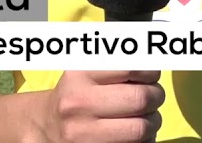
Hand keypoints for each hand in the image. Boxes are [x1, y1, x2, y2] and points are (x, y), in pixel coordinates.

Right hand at [43, 70, 164, 142]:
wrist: (45, 128)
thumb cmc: (75, 96)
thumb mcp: (86, 72)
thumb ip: (118, 65)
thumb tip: (155, 67)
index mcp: (80, 75)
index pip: (132, 67)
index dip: (151, 72)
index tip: (151, 76)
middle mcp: (78, 104)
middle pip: (141, 99)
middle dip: (156, 97)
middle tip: (153, 98)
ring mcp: (83, 134)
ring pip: (142, 128)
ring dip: (153, 123)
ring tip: (146, 119)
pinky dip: (145, 141)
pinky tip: (136, 136)